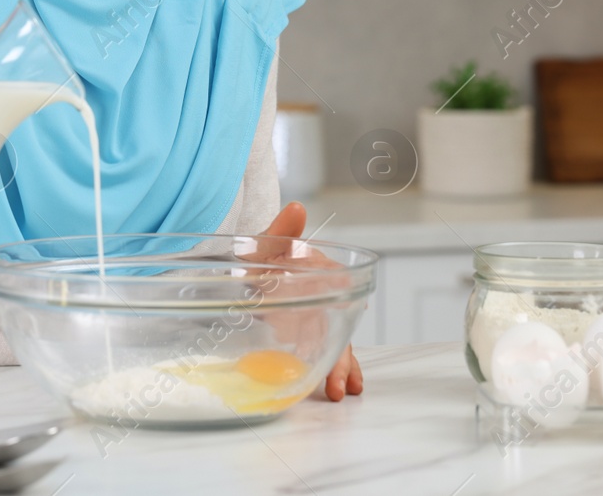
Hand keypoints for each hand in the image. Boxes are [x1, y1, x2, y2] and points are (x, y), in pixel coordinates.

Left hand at [259, 201, 363, 401]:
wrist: (254, 269)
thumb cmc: (266, 256)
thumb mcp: (269, 243)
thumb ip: (282, 230)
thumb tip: (296, 209)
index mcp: (323, 274)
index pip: (339, 292)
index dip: (344, 311)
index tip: (348, 328)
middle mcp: (328, 299)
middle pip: (341, 329)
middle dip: (342, 358)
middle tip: (338, 384)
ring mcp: (320, 319)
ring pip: (337, 346)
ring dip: (340, 370)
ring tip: (338, 392)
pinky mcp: (310, 335)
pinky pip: (326, 353)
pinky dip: (332, 370)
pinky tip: (332, 388)